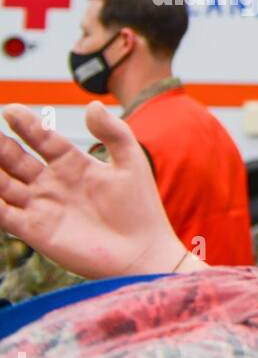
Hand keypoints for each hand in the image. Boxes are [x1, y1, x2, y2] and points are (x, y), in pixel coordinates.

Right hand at [0, 102, 204, 278]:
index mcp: (73, 164)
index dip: (26, 124)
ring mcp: (41, 206)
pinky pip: (3, 214)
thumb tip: (92, 104)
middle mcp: (51, 183)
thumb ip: (114, 133)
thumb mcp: (131, 163)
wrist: (143, 252)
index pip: (42, 138)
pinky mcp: (35, 230)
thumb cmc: (141, 209)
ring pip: (2, 183)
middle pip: (14, 158)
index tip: (10, 109)